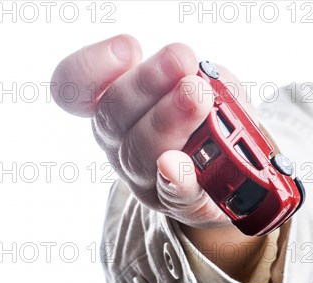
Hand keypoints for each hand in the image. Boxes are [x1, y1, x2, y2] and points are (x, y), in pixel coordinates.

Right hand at [50, 34, 255, 230]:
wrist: (235, 176)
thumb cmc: (213, 121)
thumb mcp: (209, 85)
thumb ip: (205, 75)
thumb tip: (204, 76)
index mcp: (116, 105)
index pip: (77, 86)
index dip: (93, 66)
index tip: (129, 47)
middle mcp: (119, 143)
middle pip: (113, 116)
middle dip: (147, 83)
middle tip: (180, 59)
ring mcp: (145, 178)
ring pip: (140, 153)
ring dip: (168, 121)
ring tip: (198, 95)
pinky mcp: (178, 204)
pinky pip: (173, 194)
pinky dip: (176, 179)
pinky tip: (178, 164)